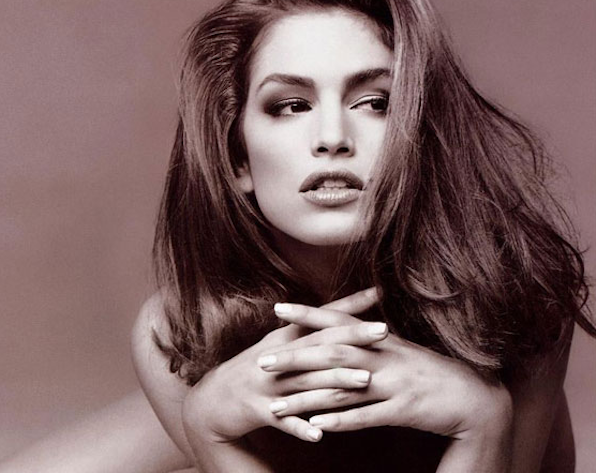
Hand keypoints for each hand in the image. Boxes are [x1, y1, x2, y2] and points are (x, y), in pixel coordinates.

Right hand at [181, 288, 384, 445]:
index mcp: (284, 339)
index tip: (378, 294)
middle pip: (319, 345)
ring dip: (336, 381)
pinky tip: (319, 435)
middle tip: (383, 332)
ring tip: (365, 381)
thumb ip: (306, 330)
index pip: (320, 317)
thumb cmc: (252, 368)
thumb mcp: (277, 345)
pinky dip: (299, 428)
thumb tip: (339, 313)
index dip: (348, 306)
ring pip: (307, 382)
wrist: (213, 399)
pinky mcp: (257, 411)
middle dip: (352, 338)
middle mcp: (277, 357)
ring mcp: (267, 384)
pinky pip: (282, 421)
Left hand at [260, 303, 512, 442]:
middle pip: (332, 354)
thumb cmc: (430, 371)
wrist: (474, 397)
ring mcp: (394, 383)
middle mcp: (384, 356)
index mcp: (382, 339)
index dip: (308, 314)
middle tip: (262, 361)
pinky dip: (342, 421)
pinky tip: (318, 427)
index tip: (277, 309)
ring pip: (342, 389)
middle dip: (295, 357)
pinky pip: (368, 416)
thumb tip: (346, 327)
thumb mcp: (400, 349)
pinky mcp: (404, 409)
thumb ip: (371, 339)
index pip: (338, 321)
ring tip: (276, 406)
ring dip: (307, 398)